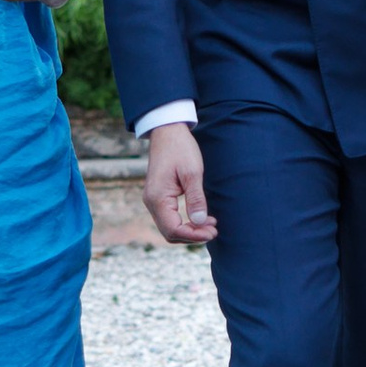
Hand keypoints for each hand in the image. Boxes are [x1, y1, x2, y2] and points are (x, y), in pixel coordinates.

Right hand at [145, 121, 216, 244]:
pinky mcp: (158, 196)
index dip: (194, 235)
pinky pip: (169, 217)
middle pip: (170, 232)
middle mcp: (151, 202)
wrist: (167, 131)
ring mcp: (152, 199)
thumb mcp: (192, 173)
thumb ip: (196, 199)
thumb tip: (200, 222)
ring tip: (210, 225)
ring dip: (189, 230)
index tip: (213, 232)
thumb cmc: (180, 148)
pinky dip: (183, 222)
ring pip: (169, 227)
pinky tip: (200, 217)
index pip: (174, 229)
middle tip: (214, 230)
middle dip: (192, 235)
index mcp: (157, 198)